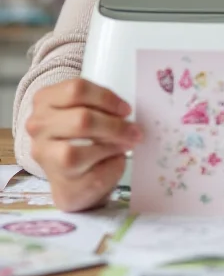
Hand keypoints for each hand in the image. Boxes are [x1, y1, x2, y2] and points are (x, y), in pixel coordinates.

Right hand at [26, 79, 141, 211]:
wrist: (78, 178)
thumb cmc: (85, 135)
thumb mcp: (88, 110)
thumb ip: (101, 106)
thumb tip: (126, 112)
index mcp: (45, 100)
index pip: (76, 89)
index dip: (106, 98)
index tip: (125, 109)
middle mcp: (37, 126)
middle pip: (81, 119)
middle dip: (114, 125)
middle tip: (134, 130)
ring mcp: (45, 157)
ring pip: (77, 151)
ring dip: (110, 146)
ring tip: (126, 144)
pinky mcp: (61, 185)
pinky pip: (90, 174)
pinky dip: (110, 166)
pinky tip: (116, 161)